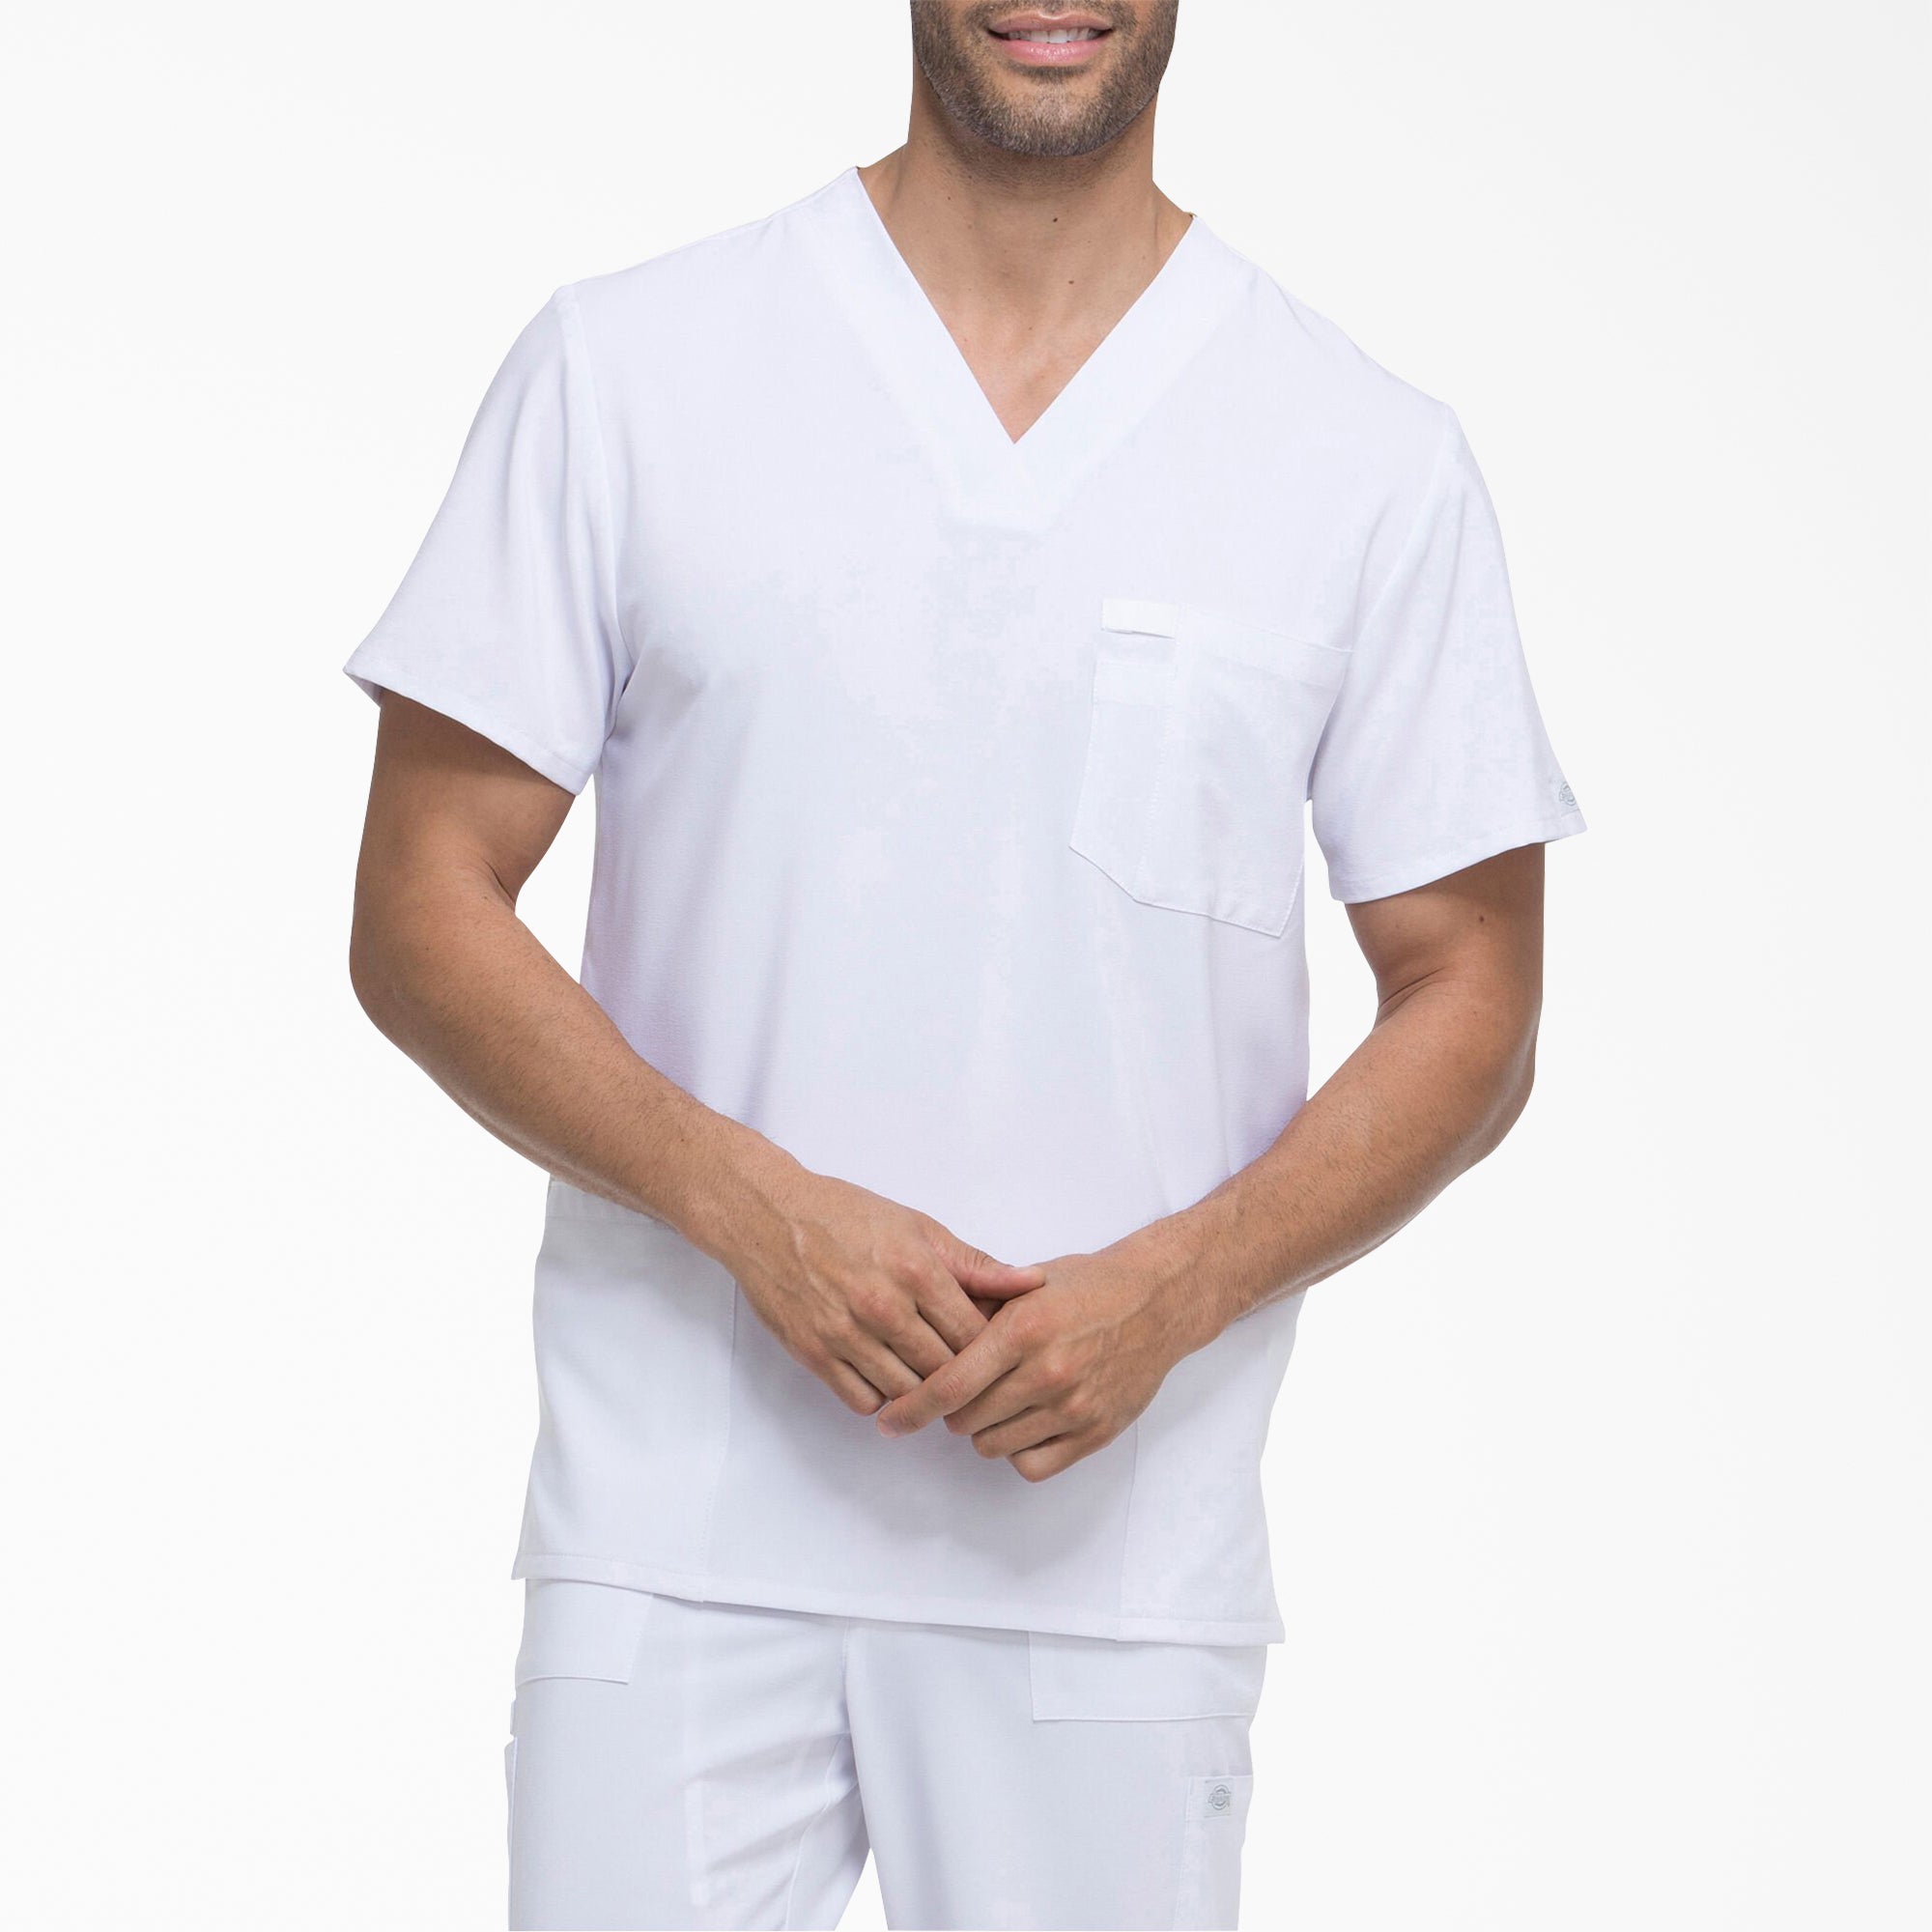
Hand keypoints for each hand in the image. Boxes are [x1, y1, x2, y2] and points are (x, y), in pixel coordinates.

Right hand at [722, 1165, 1048, 1416]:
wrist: (767, 1216)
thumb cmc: (844, 1215)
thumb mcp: (917, 1227)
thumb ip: (975, 1264)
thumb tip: (1033, 1282)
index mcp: (916, 1270)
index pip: (974, 1335)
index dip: (991, 1348)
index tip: (993, 1349)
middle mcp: (883, 1306)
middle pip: (945, 1368)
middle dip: (961, 1373)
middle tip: (967, 1371)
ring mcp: (845, 1333)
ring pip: (907, 1390)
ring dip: (923, 1388)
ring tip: (927, 1372)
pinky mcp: (814, 1353)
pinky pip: (863, 1399)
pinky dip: (880, 1394)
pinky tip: (886, 1372)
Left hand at [872, 1236, 1216, 1481]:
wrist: (1157, 1301)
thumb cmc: (1087, 1287)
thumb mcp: (1027, 1286)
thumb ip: (977, 1313)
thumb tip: (918, 1339)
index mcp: (1024, 1329)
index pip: (951, 1384)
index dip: (912, 1408)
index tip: (890, 1421)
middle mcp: (1048, 1372)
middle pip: (966, 1419)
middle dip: (951, 1411)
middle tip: (962, 1392)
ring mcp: (1074, 1407)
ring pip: (994, 1445)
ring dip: (984, 1430)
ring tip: (998, 1401)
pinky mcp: (1096, 1433)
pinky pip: (1032, 1465)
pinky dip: (1017, 1450)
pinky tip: (1024, 1423)